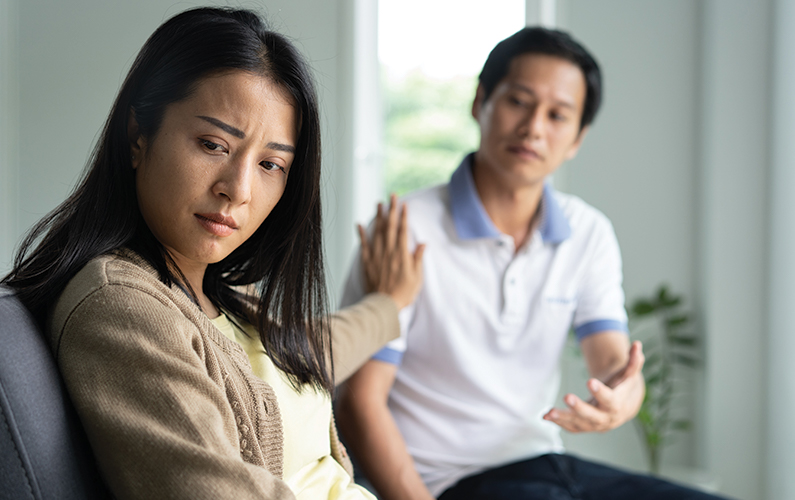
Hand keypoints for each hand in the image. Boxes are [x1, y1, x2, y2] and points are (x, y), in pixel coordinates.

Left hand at [358, 194, 424, 309]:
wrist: (384, 304)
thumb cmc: (404, 293)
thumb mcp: (417, 277)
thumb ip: (418, 258)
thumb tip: (423, 243)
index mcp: (401, 254)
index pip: (403, 231)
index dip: (404, 216)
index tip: (404, 204)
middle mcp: (388, 252)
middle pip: (390, 227)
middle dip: (392, 210)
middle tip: (392, 196)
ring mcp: (377, 256)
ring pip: (377, 232)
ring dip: (378, 217)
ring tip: (379, 204)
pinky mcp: (367, 262)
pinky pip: (364, 245)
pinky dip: (361, 234)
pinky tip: (359, 224)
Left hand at [543, 341, 644, 432]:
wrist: (622, 406)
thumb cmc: (623, 387)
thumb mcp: (628, 374)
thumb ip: (633, 362)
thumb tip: (637, 345)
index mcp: (618, 405)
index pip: (610, 400)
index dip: (601, 392)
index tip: (589, 381)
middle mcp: (606, 418)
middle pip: (593, 416)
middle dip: (579, 408)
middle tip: (566, 396)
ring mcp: (594, 425)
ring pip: (578, 424)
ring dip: (563, 418)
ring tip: (549, 412)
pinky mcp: (584, 427)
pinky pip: (571, 427)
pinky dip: (559, 423)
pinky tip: (545, 416)